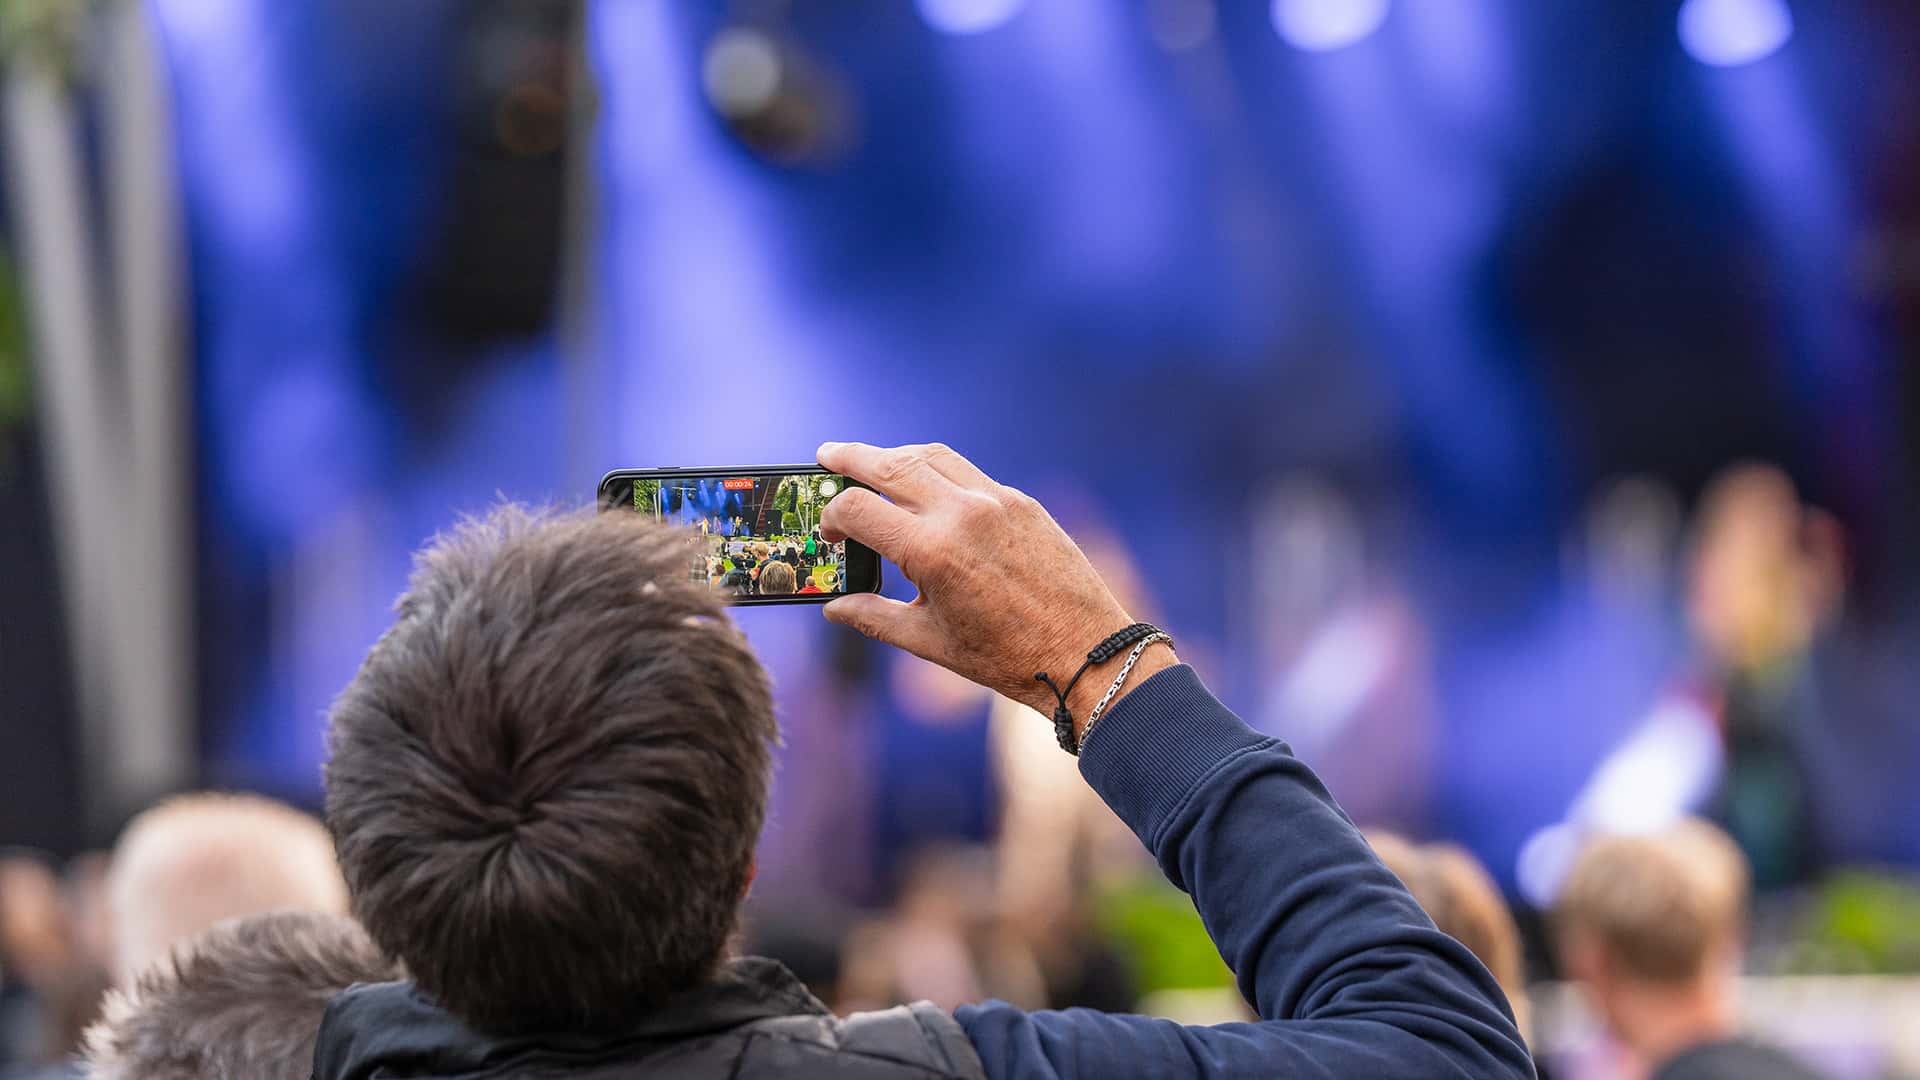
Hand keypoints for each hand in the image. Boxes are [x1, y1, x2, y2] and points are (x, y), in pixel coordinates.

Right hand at [817, 442, 1175, 730]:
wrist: (1084, 651)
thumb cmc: (1007, 656)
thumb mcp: (930, 642)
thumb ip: (874, 617)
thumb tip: (834, 606)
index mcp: (932, 551)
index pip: (858, 509)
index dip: (833, 518)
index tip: (831, 532)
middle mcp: (962, 513)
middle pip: (889, 465)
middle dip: (851, 459)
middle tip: (827, 456)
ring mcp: (996, 501)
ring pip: (931, 456)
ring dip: (896, 455)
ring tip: (873, 463)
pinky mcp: (1022, 502)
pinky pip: (968, 473)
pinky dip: (938, 472)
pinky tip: (927, 488)